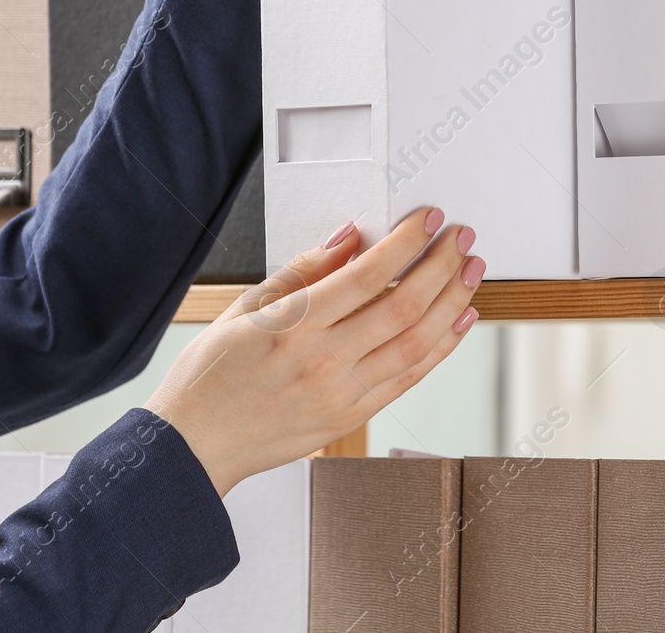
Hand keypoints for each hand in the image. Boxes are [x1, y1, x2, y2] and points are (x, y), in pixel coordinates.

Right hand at [144, 207, 483, 494]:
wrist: (193, 445)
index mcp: (293, 327)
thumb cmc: (211, 375)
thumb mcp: (244, 308)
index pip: (367, 274)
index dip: (406, 242)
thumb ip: (300, 271)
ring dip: (453, 302)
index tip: (428, 219)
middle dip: (442, 265)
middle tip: (462, 238)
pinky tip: (459, 320)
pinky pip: (409, 378)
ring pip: (417, 343)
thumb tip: (346, 239)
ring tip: (471, 272)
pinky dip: (441, 347)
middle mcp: (323, 362)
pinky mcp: (350, 418)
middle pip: (404, 306)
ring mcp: (341, 395)